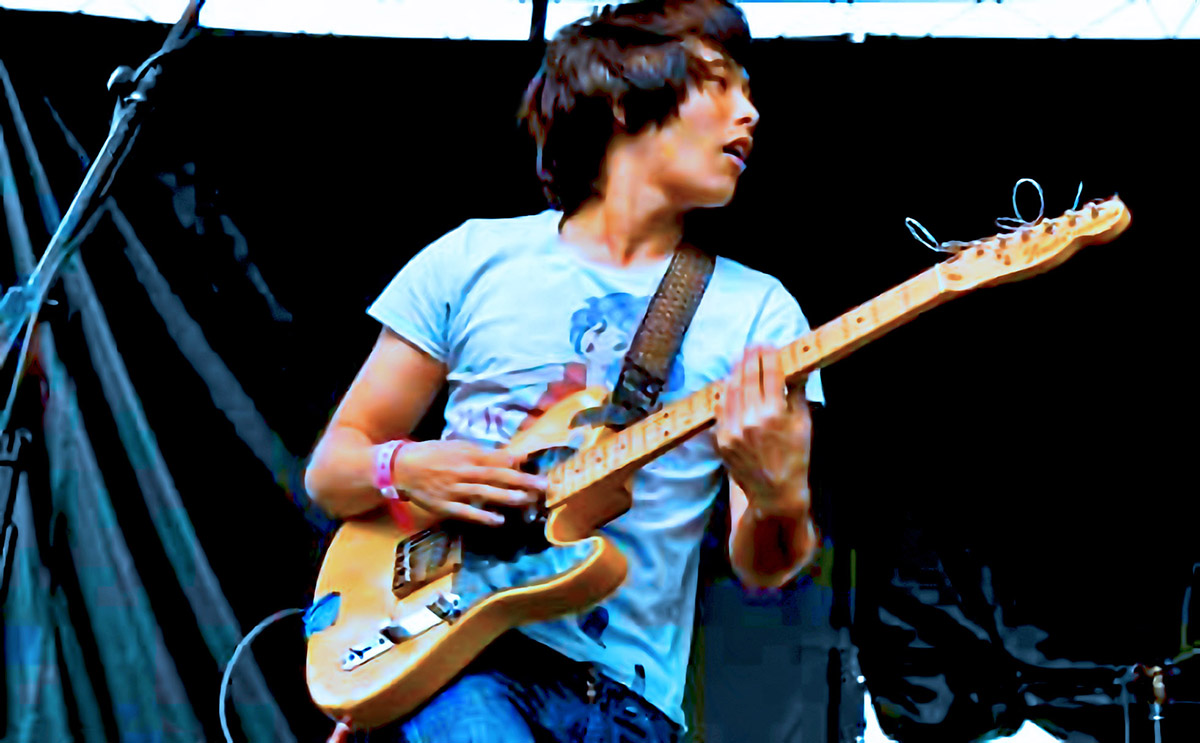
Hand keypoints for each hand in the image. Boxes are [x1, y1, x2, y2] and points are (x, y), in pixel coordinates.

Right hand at [392, 440, 545, 525]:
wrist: (402, 467)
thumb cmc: (432, 454)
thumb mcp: (457, 446)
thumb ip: (481, 452)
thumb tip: (507, 456)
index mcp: (467, 454)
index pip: (497, 458)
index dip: (517, 462)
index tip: (537, 465)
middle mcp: (463, 471)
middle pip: (497, 475)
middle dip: (521, 480)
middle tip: (543, 486)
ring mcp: (455, 489)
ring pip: (484, 493)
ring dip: (506, 497)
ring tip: (527, 500)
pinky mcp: (446, 506)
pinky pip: (467, 512)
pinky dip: (483, 516)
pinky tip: (499, 521)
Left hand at [715, 345, 811, 510]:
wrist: (775, 492)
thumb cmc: (795, 457)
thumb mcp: (803, 425)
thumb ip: (797, 394)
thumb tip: (797, 366)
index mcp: (775, 414)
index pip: (770, 374)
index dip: (768, 355)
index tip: (768, 344)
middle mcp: (751, 420)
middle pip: (748, 378)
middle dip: (750, 357)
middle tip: (752, 345)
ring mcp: (733, 430)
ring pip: (731, 391)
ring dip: (735, 371)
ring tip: (740, 359)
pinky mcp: (721, 440)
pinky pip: (721, 410)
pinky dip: (725, 394)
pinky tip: (730, 384)